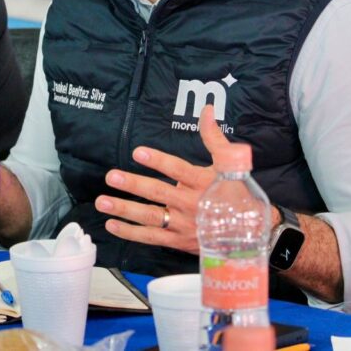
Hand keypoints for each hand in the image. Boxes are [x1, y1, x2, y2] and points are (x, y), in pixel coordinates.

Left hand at [94, 104, 234, 253]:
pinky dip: (130, 233)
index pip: (178, 170)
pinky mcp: (177, 240)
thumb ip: (213, 137)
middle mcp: (191, 204)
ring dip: (125, 209)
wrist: (248, 231)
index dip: (158, 162)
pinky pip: (151, 237)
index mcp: (203, 183)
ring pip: (150, 217)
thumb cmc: (235, 192)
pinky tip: (111, 224)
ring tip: (103, 201)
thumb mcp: (228, 164)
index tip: (138, 153)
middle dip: (133, 184)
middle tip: (111, 176)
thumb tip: (205, 110)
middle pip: (158, 193)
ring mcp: (183, 224)